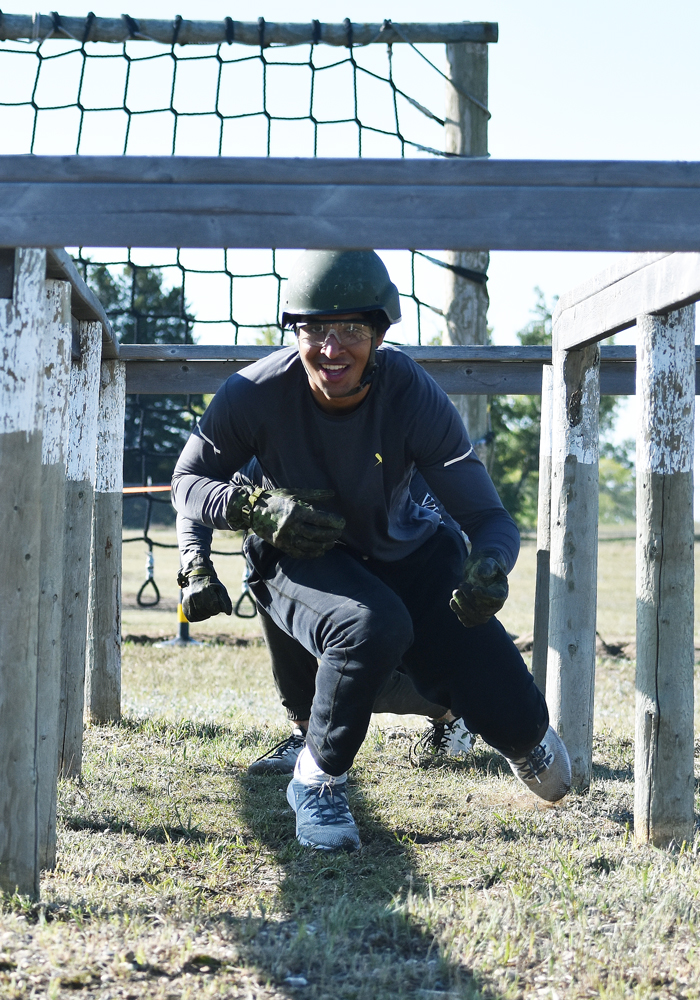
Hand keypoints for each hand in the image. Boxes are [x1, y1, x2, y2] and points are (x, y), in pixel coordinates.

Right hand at [178, 556, 232, 621]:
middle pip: (206, 612)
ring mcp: (187, 600)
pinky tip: (201, 612)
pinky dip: (198, 617)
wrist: (196, 577)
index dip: (217, 608)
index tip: (216, 602)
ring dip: (205, 615)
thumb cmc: (211, 584)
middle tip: (211, 605)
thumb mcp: (221, 589)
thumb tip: (228, 613)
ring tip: (206, 607)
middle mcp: (195, 595)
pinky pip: (191, 617)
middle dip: (211, 611)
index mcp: (205, 590)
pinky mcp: (184, 605)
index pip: (214, 608)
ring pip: (199, 616)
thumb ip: (226, 601)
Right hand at [226, 487, 344, 558]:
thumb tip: (332, 494)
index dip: (334, 522)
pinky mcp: (281, 545)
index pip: (321, 519)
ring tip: (332, 542)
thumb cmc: (276, 498)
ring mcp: (285, 537)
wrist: (252, 509)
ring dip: (324, 545)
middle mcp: (291, 525)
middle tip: (340, 533)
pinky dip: (312, 554)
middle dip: (332, 534)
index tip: (342, 522)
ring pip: (310, 546)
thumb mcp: (294, 493)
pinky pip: (300, 553)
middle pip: (318, 534)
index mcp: (296, 510)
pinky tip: (320, 551)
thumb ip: (314, 494)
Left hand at [450, 552, 507, 627]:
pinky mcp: (475, 615)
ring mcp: (485, 612)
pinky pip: (468, 622)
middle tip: (461, 584)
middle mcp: (495, 605)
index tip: (473, 588)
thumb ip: (486, 567)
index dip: (484, 596)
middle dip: (469, 599)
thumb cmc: (484, 565)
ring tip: (455, 592)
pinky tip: (452, 601)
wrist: (479, 571)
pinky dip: (459, 613)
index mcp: (502, 592)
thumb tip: (480, 574)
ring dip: (463, 606)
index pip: (496, 599)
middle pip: (484, 610)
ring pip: (475, 618)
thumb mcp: (488, 562)